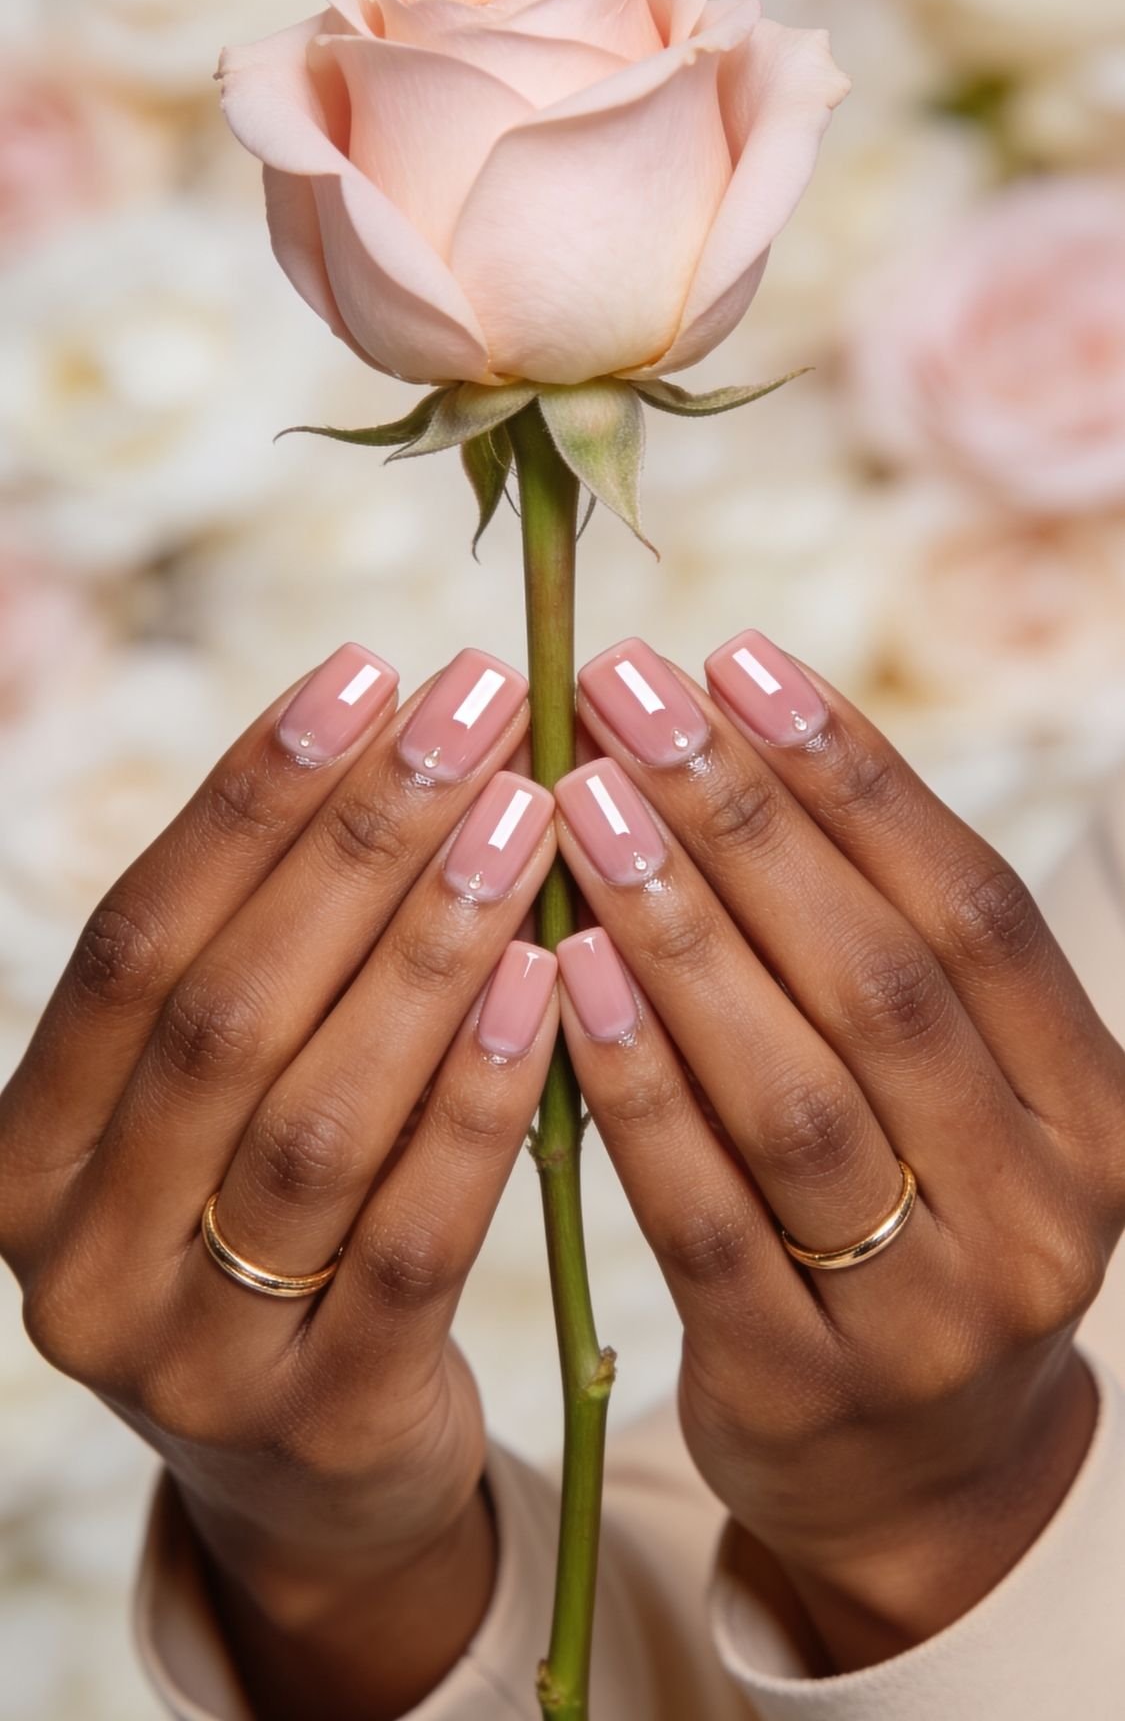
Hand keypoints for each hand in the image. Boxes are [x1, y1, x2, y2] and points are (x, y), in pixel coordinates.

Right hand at [0, 643, 558, 1720]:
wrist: (309, 1470)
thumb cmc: (272, 1223)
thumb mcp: (215, 1107)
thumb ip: (260, 959)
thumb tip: (389, 731)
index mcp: (26, 1153)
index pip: (133, 941)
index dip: (250, 799)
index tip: (366, 672)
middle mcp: (75, 1258)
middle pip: (223, 1014)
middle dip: (359, 843)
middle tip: (480, 710)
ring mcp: (191, 1355)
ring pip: (317, 1118)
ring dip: (429, 950)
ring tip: (530, 817)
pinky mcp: (324, 1422)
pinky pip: (417, 1236)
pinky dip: (485, 1099)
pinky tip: (554, 981)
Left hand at [554, 630, 1124, 1671]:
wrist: (912, 1468)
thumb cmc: (915, 1214)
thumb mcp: (960, 1091)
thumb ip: (885, 944)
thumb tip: (737, 728)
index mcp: (1092, 1108)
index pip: (975, 909)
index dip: (852, 775)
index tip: (734, 660)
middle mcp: (1039, 1213)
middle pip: (882, 985)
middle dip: (746, 823)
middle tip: (624, 701)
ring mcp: (928, 1319)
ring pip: (795, 1097)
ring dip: (681, 934)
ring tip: (582, 808)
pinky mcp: (803, 1393)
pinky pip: (703, 1219)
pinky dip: (634, 1086)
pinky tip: (562, 972)